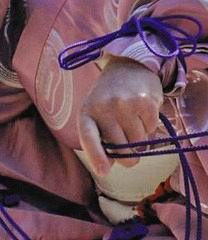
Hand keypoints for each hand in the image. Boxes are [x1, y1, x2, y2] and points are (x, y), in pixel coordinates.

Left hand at [78, 57, 162, 175]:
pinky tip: (141, 112)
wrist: (127, 67)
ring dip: (140, 140)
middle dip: (128, 154)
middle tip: (126, 141)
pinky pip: (152, 131)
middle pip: (122, 151)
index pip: (88, 137)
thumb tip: (109, 165)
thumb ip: (98, 140)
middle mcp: (104, 108)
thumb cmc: (107, 99)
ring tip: (132, 121)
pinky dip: (150, 127)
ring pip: (140, 144)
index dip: (96, 156)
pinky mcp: (145, 103)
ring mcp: (125, 105)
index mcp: (86, 113)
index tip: (103, 172)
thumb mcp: (95, 115)